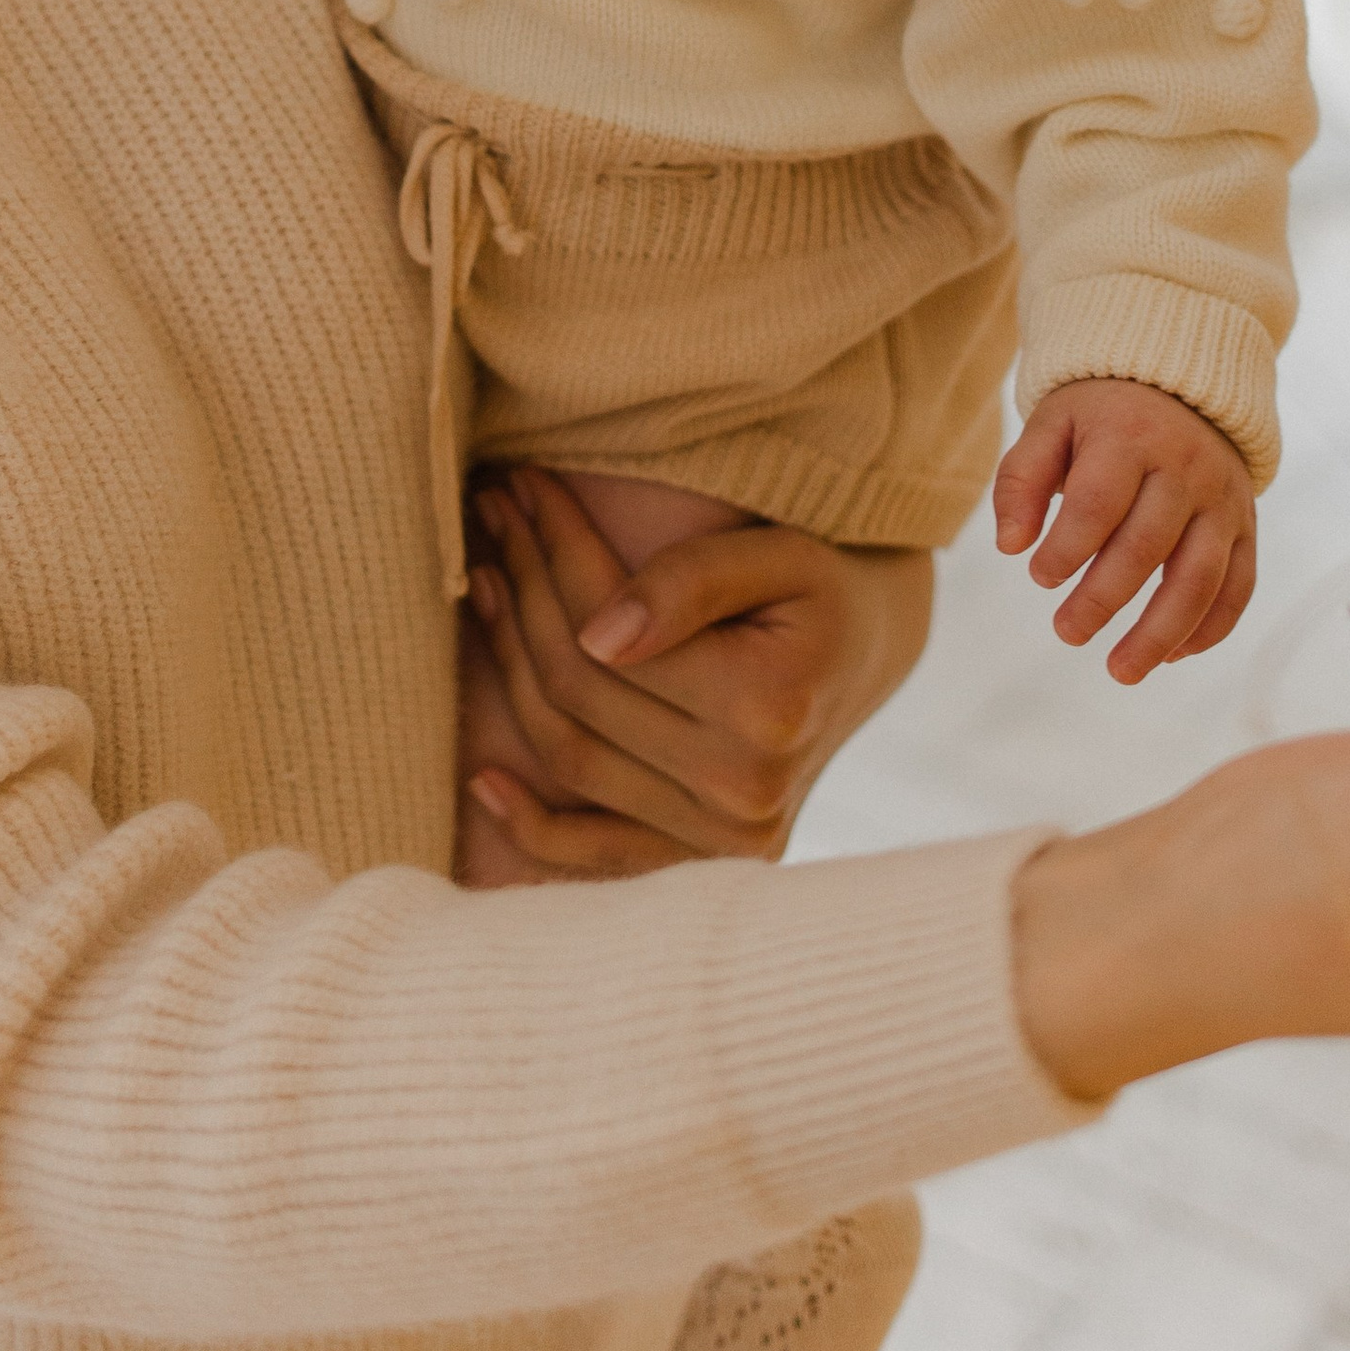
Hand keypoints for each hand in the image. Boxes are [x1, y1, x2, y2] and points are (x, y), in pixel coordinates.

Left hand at [461, 468, 931, 879]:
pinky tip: (481, 776)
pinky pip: (597, 855)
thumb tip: (597, 637)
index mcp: (768, 709)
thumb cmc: (823, 588)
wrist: (868, 653)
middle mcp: (745, 792)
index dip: (554, 549)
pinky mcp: (705, 864)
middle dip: (523, 591)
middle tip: (493, 519)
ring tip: (488, 584)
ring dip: (510, 668)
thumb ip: (693, 581)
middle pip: (579, 690)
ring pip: (570, 755)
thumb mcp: (780, 555)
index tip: (520, 486)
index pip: (609, 627)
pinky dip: (532, 828)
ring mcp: (724, 842)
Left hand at [990, 377, 1255, 679]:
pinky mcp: (1246, 525)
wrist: (1180, 385)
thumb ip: (1021, 479)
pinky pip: (1239, 585)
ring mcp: (1222, 500)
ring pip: (1200, 576)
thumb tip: (1010, 547)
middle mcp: (1185, 468)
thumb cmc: (1100, 415)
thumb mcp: (1050, 424)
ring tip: (1121, 671)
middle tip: (1066, 632)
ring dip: (1161, 633)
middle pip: (1147, 545)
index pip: (1099, 503)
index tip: (1038, 576)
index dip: (1068, 548)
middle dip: (1103, 599)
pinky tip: (1171, 656)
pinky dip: (1209, 628)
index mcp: (1130, 435)